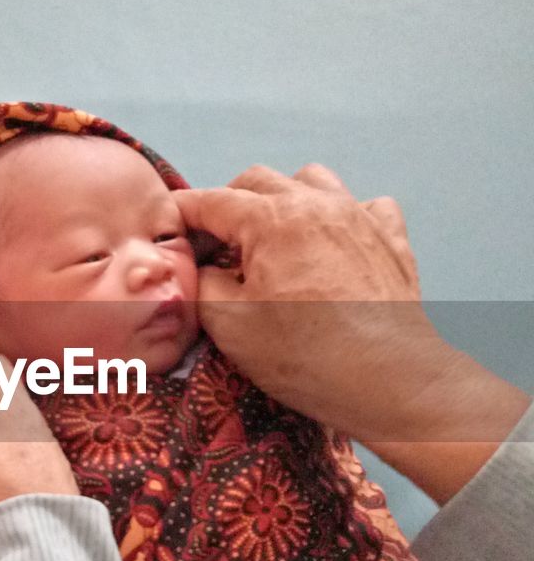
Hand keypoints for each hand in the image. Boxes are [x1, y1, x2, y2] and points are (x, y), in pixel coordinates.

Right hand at [174, 164, 437, 437]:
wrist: (389, 380)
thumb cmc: (305, 356)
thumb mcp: (230, 326)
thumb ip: (203, 284)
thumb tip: (205, 267)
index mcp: (272, 219)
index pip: (211, 201)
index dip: (182, 213)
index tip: (168, 229)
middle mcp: (317, 203)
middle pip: (258, 181)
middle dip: (229, 203)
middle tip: (216, 243)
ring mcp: (360, 216)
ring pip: (312, 180)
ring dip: (285, 199)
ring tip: (276, 237)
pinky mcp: (391, 238)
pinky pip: (365, 205)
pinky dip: (343, 215)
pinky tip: (334, 244)